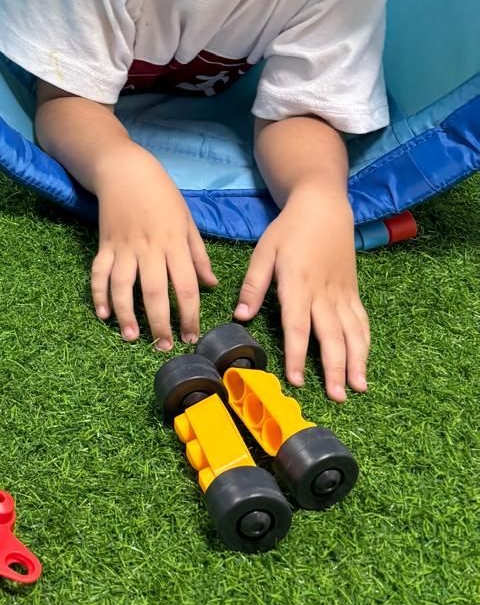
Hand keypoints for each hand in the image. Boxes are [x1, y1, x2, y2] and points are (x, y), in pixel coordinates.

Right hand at [90, 146, 217, 349]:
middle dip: (159, 323)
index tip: (191, 335)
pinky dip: (98, 294)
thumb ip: (198, 254)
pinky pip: (99, 273)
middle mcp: (149, 248)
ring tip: (130, 338)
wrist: (123, 169)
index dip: (190, 314)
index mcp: (174, 242)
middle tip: (163, 346)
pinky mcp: (104, 244)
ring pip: (123, 287)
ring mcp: (123, 247)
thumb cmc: (161, 193)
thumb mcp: (186, 219)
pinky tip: (103, 314)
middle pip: (154, 293)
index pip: (186, 286)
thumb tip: (211, 285)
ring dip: (126, 314)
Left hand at [233, 192, 367, 400]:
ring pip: (353, 333)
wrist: (324, 208)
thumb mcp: (264, 252)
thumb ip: (253, 285)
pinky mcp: (353, 292)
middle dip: (334, 368)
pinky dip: (365, 343)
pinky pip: (362, 321)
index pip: (297, 326)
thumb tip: (239, 316)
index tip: (296, 379)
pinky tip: (364, 363)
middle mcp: (323, 293)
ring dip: (356, 361)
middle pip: (331, 336)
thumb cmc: (289, 230)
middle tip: (336, 396)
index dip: (296, 354)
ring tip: (357, 388)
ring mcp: (342, 294)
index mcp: (297, 284)